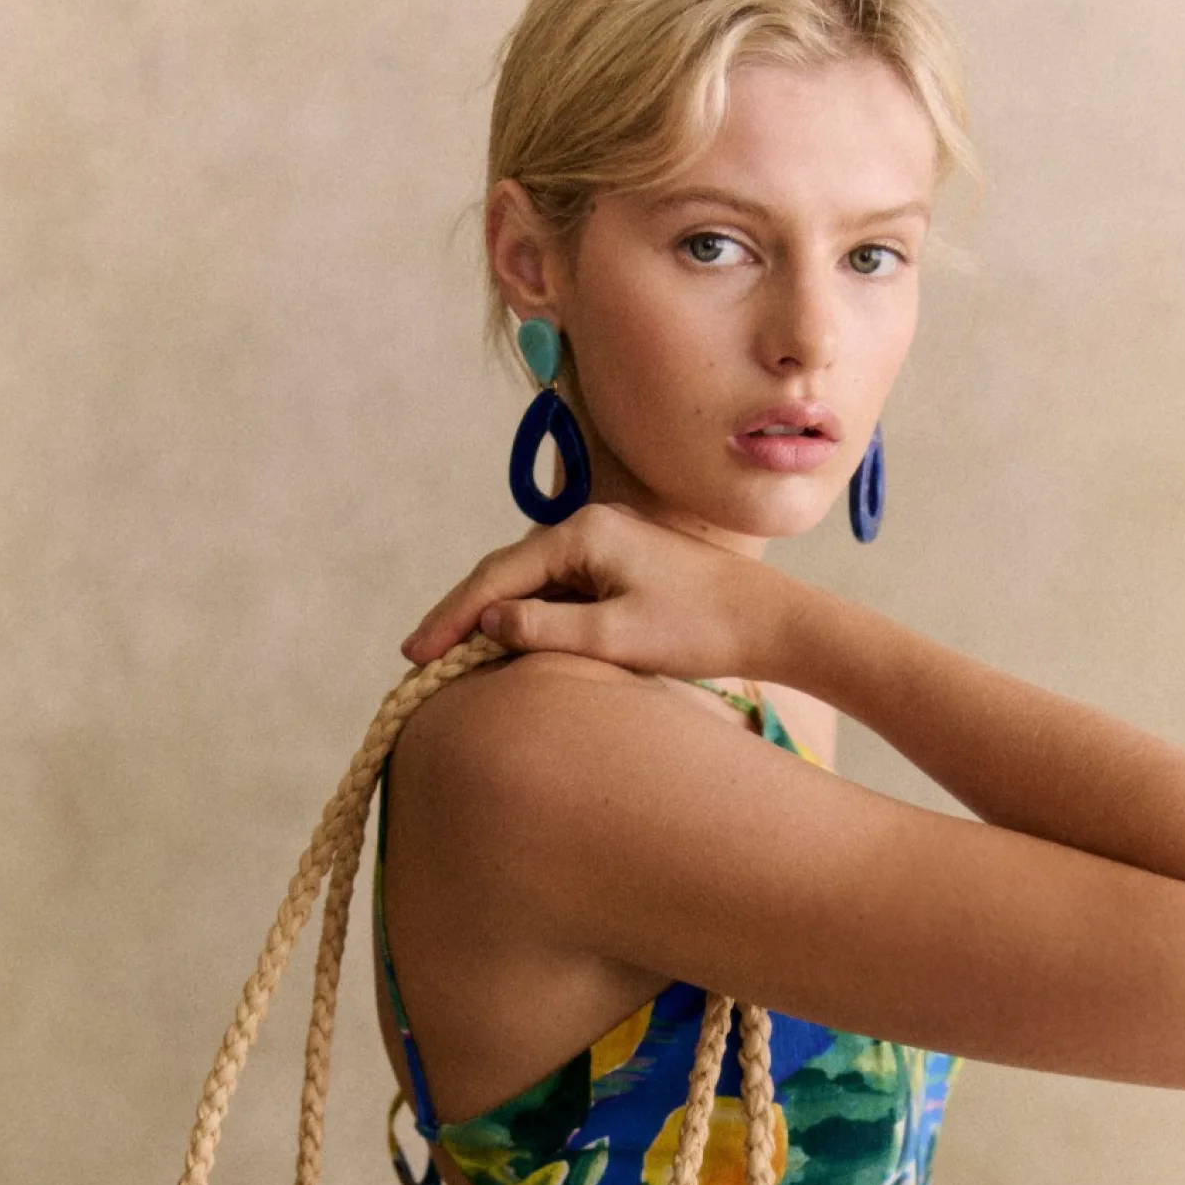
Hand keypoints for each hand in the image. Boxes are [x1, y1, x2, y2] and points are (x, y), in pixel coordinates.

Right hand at [399, 501, 789, 686]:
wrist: (770, 621)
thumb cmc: (700, 629)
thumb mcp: (616, 638)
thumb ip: (546, 629)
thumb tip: (488, 622)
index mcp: (582, 534)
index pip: (495, 576)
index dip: (450, 617)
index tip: (414, 654)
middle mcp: (588, 527)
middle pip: (504, 573)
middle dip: (460, 615)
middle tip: (418, 657)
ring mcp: (605, 544)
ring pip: (530, 581)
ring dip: (491, 615)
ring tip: (450, 654)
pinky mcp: (620, 565)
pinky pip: (558, 588)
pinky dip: (527, 614)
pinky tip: (506, 640)